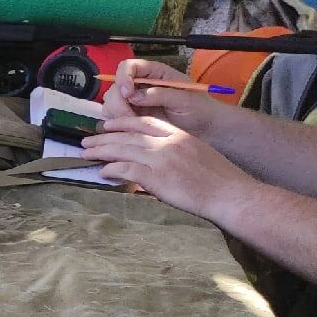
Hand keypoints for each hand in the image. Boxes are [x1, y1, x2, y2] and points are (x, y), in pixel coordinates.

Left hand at [79, 115, 256, 222]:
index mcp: (178, 135)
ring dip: (100, 151)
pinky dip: (111, 170)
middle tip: (86, 140)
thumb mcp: (197, 154)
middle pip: (127, 135)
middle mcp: (167, 143)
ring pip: (122, 149)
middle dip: (104, 137)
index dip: (122, 122)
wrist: (231, 194)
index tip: (107, 124)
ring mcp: (161, 159)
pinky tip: (102, 173)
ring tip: (86, 153)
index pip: (144, 123)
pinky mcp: (156, 177)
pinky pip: (125, 169)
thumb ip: (174, 150)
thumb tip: (155, 157)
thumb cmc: (219, 180)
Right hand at [101, 58, 225, 140]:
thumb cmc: (200, 109)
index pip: (129, 66)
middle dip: (118, 101)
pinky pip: (114, 118)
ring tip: (134, 125)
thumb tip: (134, 96)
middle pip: (115, 85)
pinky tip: (130, 130)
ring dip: (117, 113)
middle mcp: (141, 85)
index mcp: (155, 73)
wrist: (206, 129)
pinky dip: (117, 124)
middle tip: (130, 115)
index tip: (128, 93)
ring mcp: (134, 101)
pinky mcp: (132, 117)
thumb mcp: (184, 99)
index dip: (123, 76)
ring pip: (111, 102)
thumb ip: (160, 95)